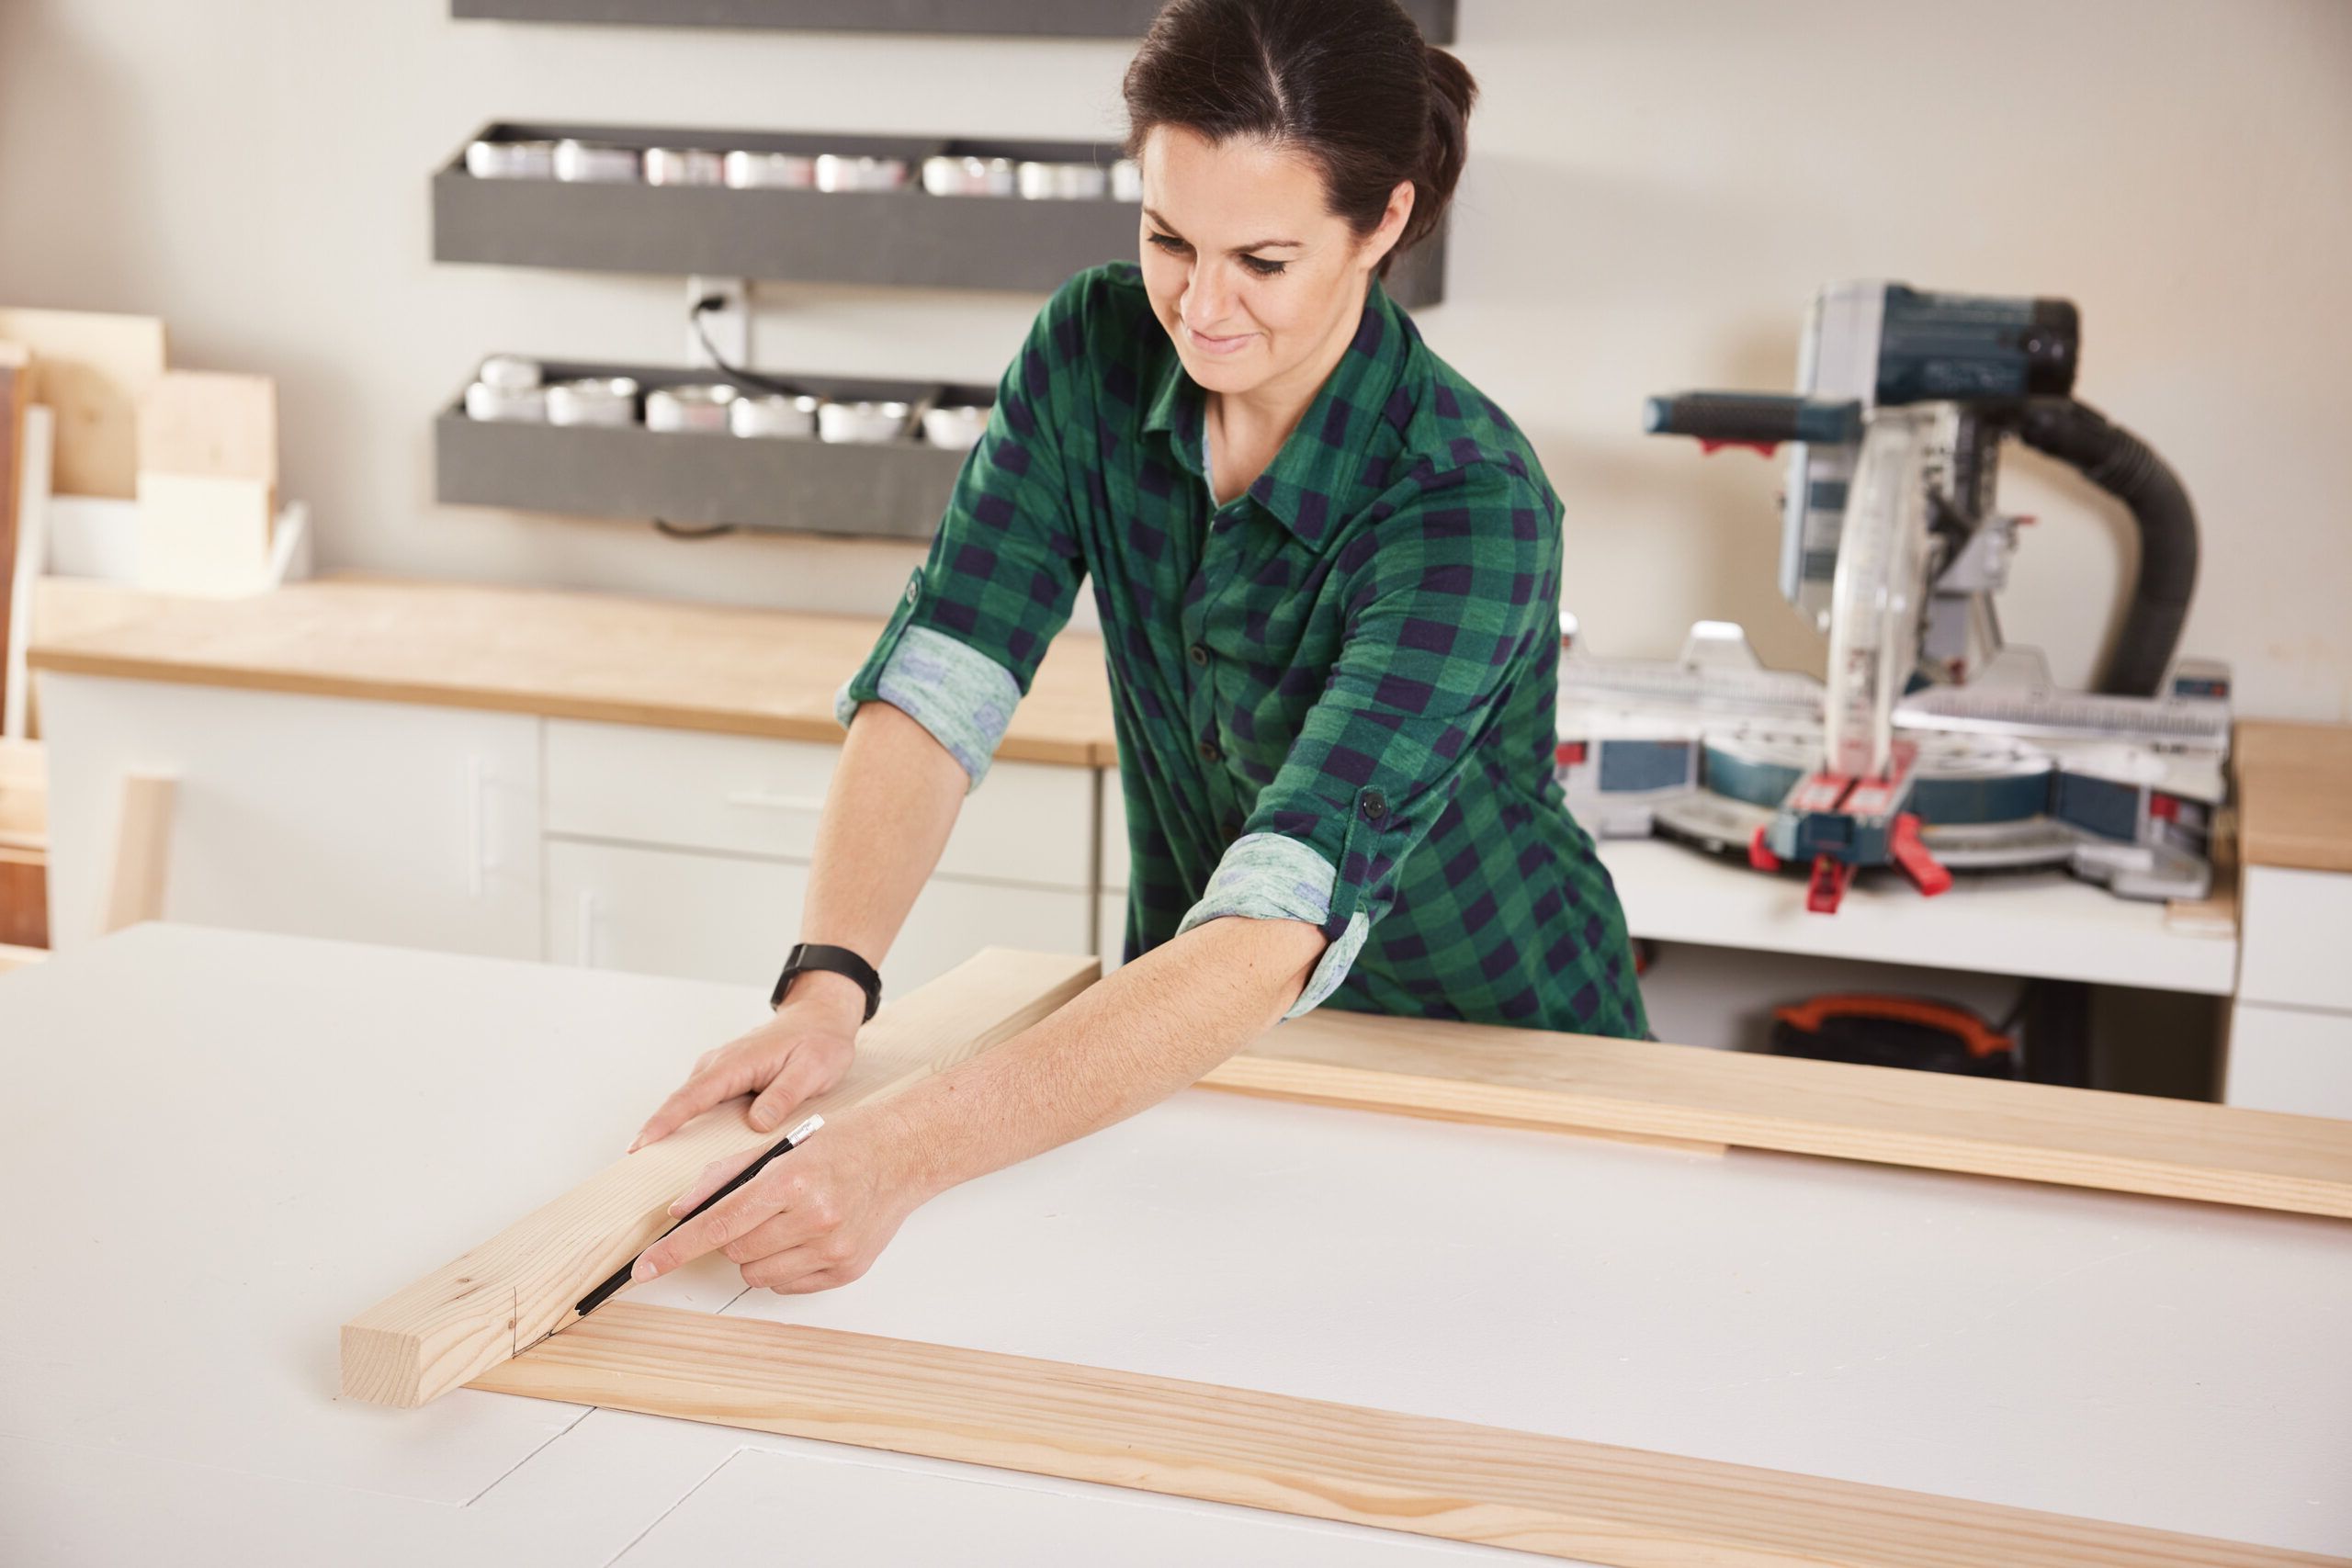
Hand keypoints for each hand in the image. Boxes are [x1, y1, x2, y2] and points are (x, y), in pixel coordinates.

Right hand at [629, 973, 864, 1150]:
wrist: (820, 1016)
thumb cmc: (818, 1041)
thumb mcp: (812, 1070)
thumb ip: (784, 1095)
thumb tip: (756, 1123)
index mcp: (737, 1062)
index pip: (692, 1096)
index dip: (665, 1122)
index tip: (641, 1143)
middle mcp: (720, 1063)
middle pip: (680, 1102)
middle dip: (657, 1132)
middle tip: (639, 1167)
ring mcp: (719, 1069)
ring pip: (688, 1103)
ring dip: (671, 1129)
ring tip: (656, 1164)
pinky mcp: (725, 1077)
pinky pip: (701, 1102)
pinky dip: (689, 1122)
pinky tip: (687, 1146)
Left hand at [631, 1106, 925, 1294]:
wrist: (902, 1156)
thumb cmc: (842, 1144)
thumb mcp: (781, 1146)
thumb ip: (725, 1176)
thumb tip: (680, 1211)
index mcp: (792, 1180)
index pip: (717, 1224)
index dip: (675, 1249)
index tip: (645, 1268)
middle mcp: (814, 1218)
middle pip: (734, 1250)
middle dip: (732, 1233)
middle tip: (759, 1209)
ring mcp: (832, 1249)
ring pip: (756, 1273)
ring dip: (756, 1252)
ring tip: (786, 1222)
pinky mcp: (845, 1270)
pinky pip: (786, 1284)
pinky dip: (783, 1264)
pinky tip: (805, 1236)